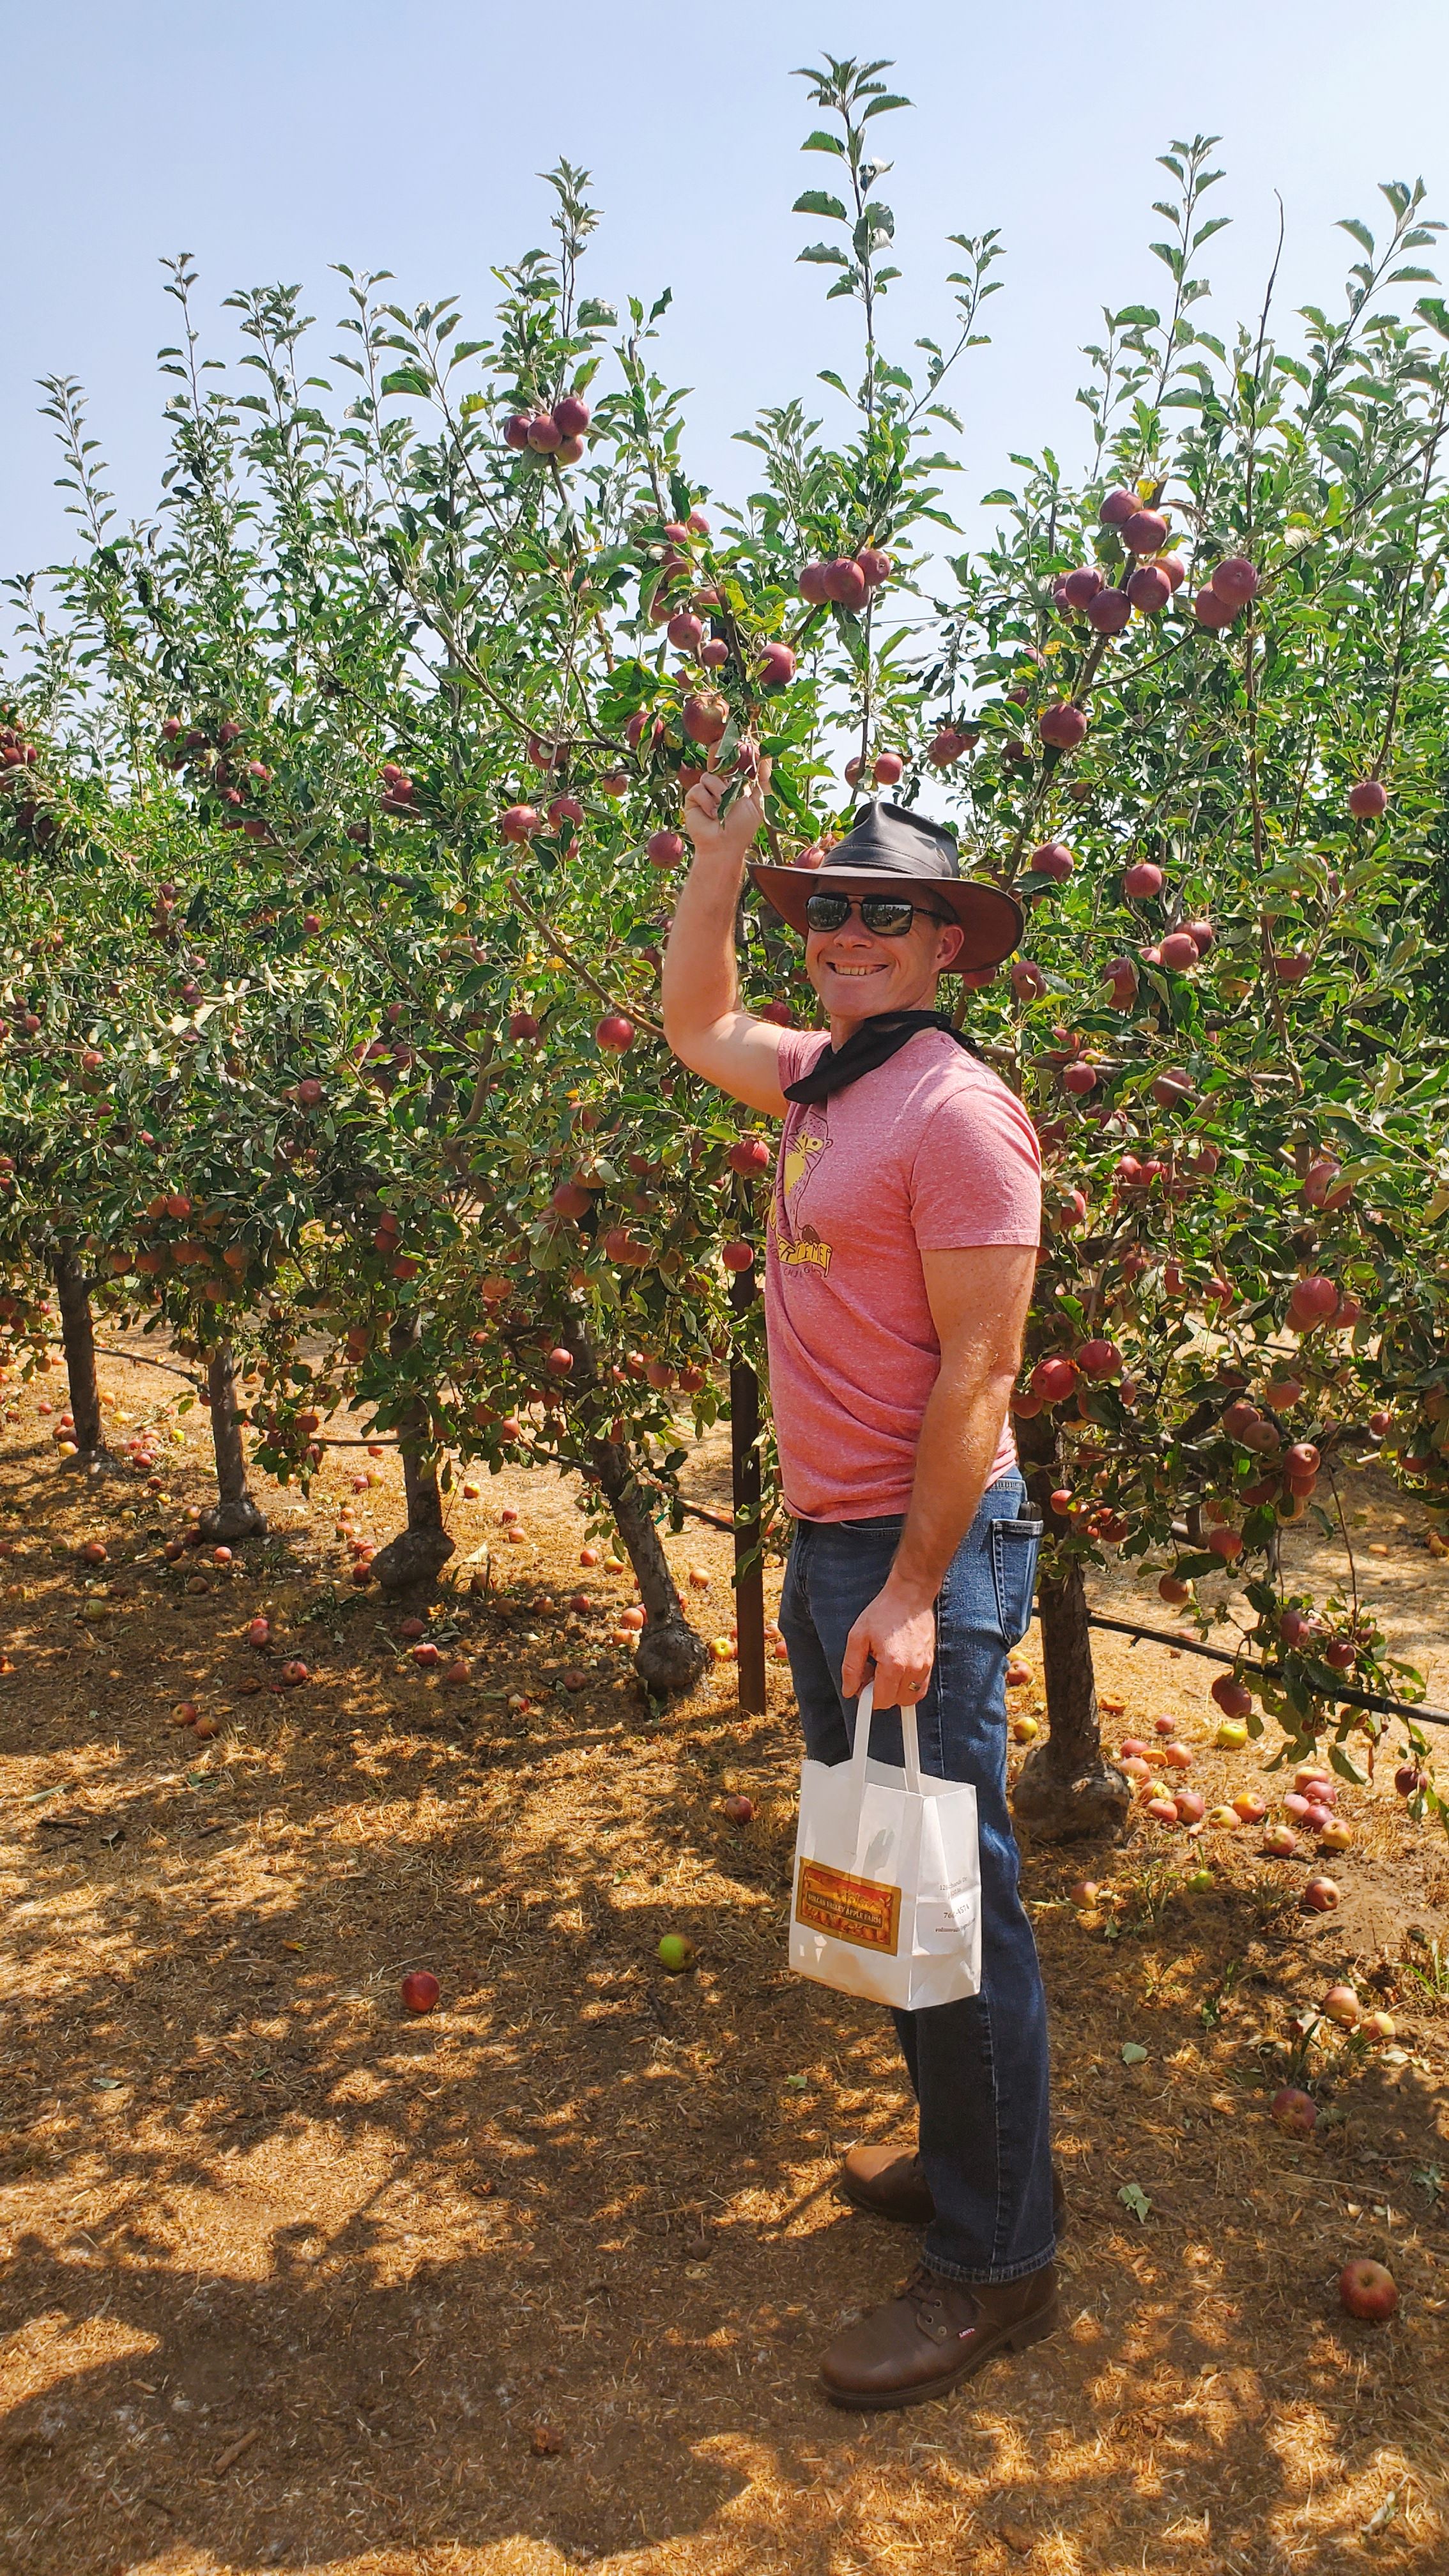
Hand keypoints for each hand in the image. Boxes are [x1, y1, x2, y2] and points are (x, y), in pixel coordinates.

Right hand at [682, 749, 770, 867]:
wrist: (723, 846)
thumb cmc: (741, 828)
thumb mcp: (757, 802)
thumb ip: (762, 781)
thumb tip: (768, 757)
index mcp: (735, 785)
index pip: (735, 764)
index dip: (738, 756)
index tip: (745, 748)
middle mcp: (720, 786)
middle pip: (719, 764)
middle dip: (724, 766)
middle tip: (731, 774)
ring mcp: (705, 792)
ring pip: (709, 776)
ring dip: (718, 792)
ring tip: (722, 808)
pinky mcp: (693, 798)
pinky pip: (698, 788)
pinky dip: (707, 801)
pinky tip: (711, 814)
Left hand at [840, 1578, 936, 1710]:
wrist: (910, 1595)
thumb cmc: (884, 1612)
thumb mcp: (857, 1636)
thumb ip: (851, 1667)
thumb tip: (849, 1691)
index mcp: (893, 1665)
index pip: (881, 1701)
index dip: (867, 1697)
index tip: (861, 1688)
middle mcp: (913, 1669)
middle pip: (894, 1702)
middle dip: (880, 1692)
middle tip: (871, 1671)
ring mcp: (925, 1667)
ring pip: (908, 1698)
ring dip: (895, 1690)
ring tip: (885, 1668)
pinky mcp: (930, 1663)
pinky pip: (919, 1688)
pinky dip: (907, 1685)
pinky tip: (897, 1667)